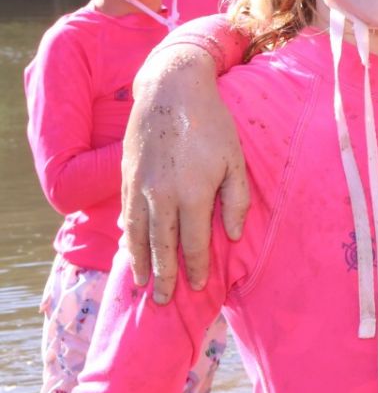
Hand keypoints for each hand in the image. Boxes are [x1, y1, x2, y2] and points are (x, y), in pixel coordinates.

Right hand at [122, 45, 247, 302]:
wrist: (171, 90)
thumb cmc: (212, 124)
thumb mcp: (235, 159)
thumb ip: (235, 199)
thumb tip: (231, 235)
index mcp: (192, 194)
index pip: (193, 243)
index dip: (195, 267)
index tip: (197, 286)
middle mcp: (161, 196)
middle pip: (161, 247)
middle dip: (164, 276)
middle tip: (163, 301)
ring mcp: (140, 187)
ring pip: (137, 235)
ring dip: (140, 263)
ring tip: (142, 285)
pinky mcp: (126, 177)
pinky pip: (126, 216)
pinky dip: (127, 237)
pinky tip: (129, 250)